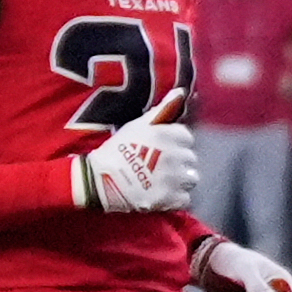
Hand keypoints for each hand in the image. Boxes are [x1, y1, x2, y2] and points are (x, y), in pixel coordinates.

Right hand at [75, 89, 195, 212]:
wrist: (100, 179)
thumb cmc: (118, 149)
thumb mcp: (138, 125)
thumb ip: (162, 109)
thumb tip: (180, 92)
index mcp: (168, 135)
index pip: (187, 138)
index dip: (175, 144)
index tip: (163, 149)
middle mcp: (175, 156)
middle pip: (190, 159)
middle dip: (178, 162)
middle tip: (160, 166)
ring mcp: (174, 179)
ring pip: (191, 178)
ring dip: (180, 180)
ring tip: (163, 180)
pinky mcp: (170, 199)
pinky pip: (185, 198)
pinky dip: (175, 198)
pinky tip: (162, 193)